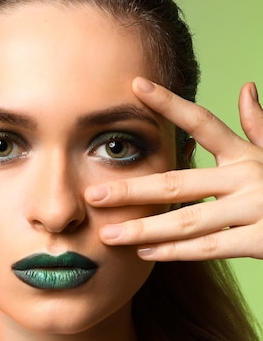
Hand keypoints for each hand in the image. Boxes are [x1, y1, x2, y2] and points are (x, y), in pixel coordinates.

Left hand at [85, 77, 262, 260]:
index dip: (168, 104)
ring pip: (188, 220)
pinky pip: (210, 248)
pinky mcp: (261, 241)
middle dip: (133, 188)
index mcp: (247, 154)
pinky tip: (145, 253)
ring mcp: (255, 208)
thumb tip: (246, 89)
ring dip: (145, 227)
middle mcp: (248, 176)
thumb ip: (260, 127)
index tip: (134, 87)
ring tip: (109, 234)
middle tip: (94, 196)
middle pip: (180, 181)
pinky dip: (176, 251)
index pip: (202, 123)